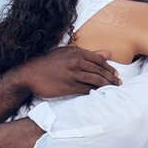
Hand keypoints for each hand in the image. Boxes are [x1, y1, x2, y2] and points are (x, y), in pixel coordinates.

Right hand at [0, 47, 120, 121]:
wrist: (29, 74)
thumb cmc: (48, 64)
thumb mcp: (67, 53)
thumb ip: (88, 54)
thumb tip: (108, 53)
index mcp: (76, 52)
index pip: (100, 60)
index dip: (109, 68)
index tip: (115, 73)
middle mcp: (76, 62)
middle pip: (100, 70)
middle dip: (111, 78)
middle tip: (118, 83)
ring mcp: (72, 75)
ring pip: (96, 80)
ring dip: (107, 86)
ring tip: (113, 89)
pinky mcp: (68, 87)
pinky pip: (87, 90)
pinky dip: (96, 92)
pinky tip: (100, 95)